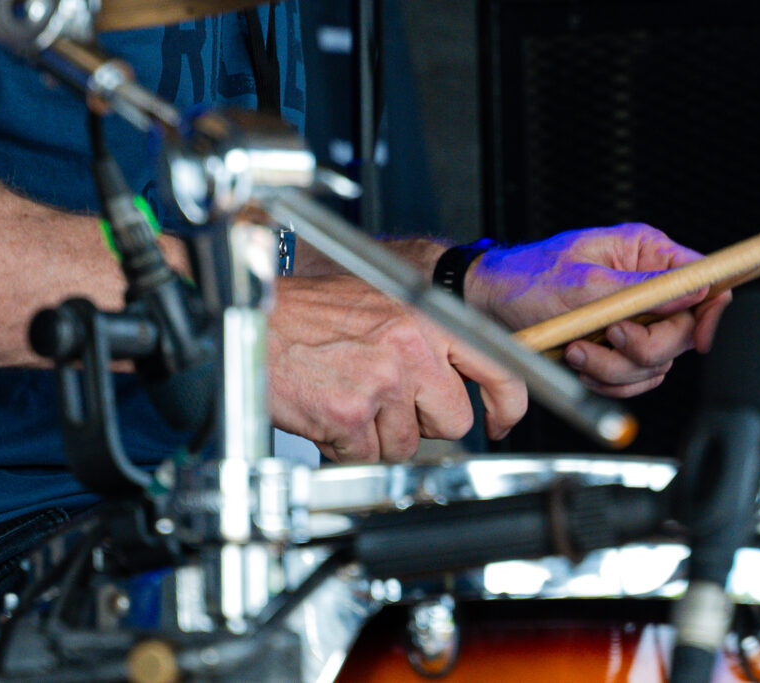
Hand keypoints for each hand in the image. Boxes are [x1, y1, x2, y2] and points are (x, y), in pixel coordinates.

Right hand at [267, 272, 525, 462]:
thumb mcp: (381, 304)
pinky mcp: (351, 414)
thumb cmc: (308, 312)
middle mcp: (411, 344)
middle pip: (452, 420)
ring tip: (346, 397)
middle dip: (421, 422)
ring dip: (377, 435)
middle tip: (384, 401)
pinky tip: (327, 412)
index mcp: (425, 314)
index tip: (501, 420)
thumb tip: (454, 376)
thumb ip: (423, 336)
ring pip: (406, 445)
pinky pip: (367, 456)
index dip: (506, 402)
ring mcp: (382, 381)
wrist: (253, 318)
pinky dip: (346, 446)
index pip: (495, 363)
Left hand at [466, 223, 729, 397]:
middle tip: (610, 338)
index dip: (711, 311)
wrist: (488, 304)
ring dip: (615, 368)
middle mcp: (646, 284)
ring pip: (656, 363)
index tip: (701, 339)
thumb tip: (695, 290)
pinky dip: (607, 380)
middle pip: (683, 332)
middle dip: (643, 347)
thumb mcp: (583, 282)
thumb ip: (642, 289)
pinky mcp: (617, 348)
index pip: (703, 279)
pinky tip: (579, 361)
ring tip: (577, 350)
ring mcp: (634, 319)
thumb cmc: (526, 278)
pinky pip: (633, 379)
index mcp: (645, 252)